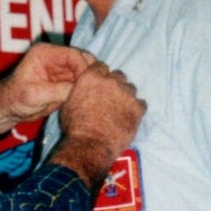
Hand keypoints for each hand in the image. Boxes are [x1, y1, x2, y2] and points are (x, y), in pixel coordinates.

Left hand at [0, 43, 95, 126]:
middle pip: (83, 61)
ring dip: (89, 83)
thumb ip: (59, 91)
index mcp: (45, 53)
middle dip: (89, 75)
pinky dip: (85, 90)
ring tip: (91, 98)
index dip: (84, 69)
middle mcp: (56, 57)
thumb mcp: (35, 95)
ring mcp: (62, 69)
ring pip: (85, 72)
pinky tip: (87, 100)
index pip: (74, 55)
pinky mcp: (65, 81)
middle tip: (92, 92)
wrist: (8, 109)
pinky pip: (81, 82)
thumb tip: (82, 89)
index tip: (88, 85)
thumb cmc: (15, 98)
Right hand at [48, 62, 145, 189]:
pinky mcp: (138, 108)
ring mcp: (126, 94)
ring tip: (120, 109)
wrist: (90, 145)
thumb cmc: (75, 127)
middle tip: (110, 98)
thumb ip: (80, 91)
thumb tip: (84, 90)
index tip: (100, 84)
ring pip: (130, 88)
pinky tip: (129, 117)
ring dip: (126, 96)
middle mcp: (110, 81)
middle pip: (118, 75)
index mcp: (91, 77)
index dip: (101, 75)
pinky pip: (141, 104)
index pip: (101, 66)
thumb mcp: (69, 103)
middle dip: (115, 84)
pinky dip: (136, 109)